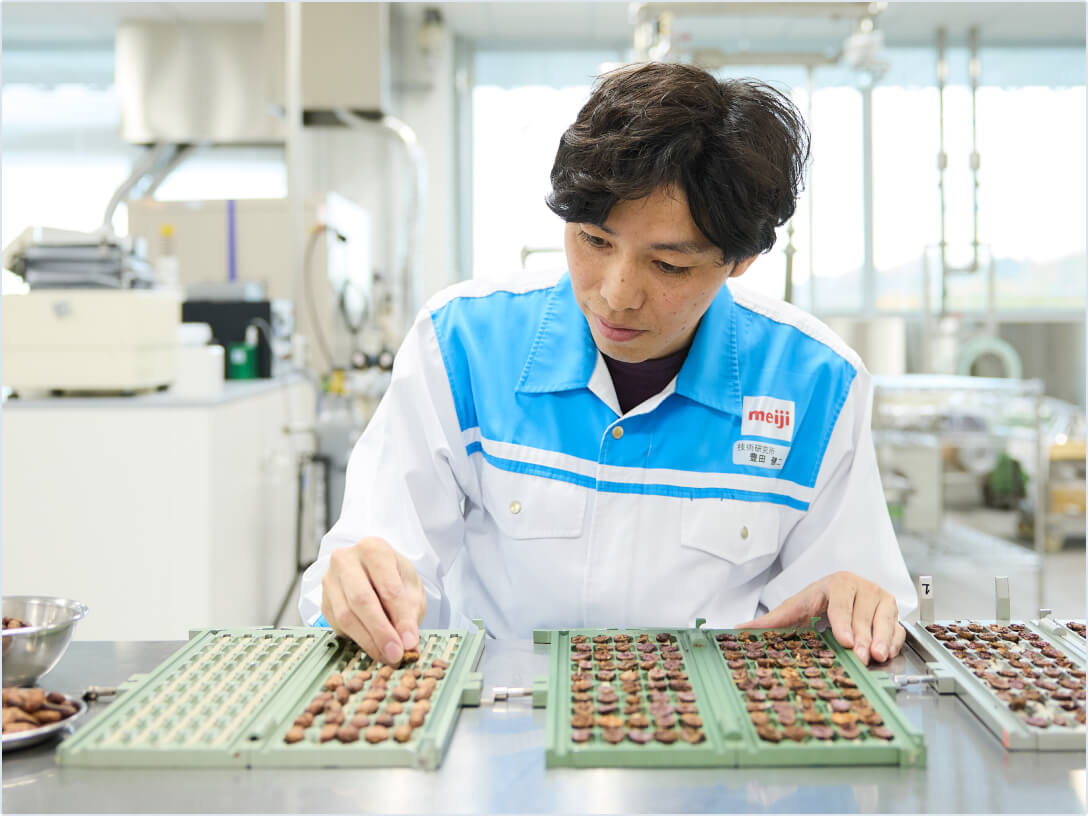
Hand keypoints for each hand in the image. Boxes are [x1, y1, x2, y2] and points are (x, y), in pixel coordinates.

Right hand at [321, 536, 425, 663]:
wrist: (375, 575)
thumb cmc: (395, 578)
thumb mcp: (411, 590)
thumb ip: (409, 613)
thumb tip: (407, 641)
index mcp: (373, 549)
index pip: (387, 586)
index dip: (399, 617)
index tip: (409, 641)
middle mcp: (346, 560)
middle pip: (361, 599)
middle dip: (380, 631)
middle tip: (395, 653)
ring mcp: (330, 580)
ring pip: (346, 615)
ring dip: (368, 640)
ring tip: (387, 655)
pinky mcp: (324, 601)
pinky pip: (338, 625)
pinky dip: (357, 640)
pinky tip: (374, 647)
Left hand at [735, 571, 904, 664]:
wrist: (840, 595)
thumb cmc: (816, 603)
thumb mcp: (793, 610)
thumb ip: (769, 621)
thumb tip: (737, 628)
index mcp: (837, 583)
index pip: (841, 601)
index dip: (843, 621)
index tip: (845, 640)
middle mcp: (862, 587)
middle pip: (864, 613)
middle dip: (863, 636)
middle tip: (861, 655)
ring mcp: (880, 599)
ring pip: (885, 618)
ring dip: (882, 638)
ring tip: (877, 656)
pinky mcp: (893, 613)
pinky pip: (898, 627)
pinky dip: (894, 641)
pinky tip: (887, 654)